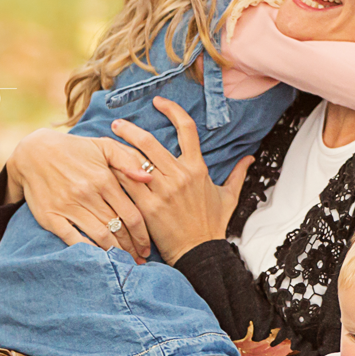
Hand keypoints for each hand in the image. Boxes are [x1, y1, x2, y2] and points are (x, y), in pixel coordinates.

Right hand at [6, 127, 152, 258]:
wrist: (34, 153)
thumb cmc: (75, 149)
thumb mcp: (104, 145)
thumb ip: (129, 159)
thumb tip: (149, 177)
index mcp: (104, 179)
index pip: (132, 214)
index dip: (143, 234)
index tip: (148, 246)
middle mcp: (87, 194)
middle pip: (117, 228)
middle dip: (132, 247)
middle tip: (140, 259)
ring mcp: (68, 206)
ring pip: (99, 235)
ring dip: (114, 252)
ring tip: (125, 261)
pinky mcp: (51, 216)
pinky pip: (73, 238)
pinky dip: (88, 250)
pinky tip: (99, 258)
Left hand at [108, 97, 250, 263]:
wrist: (199, 252)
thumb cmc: (212, 225)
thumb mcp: (230, 196)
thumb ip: (238, 174)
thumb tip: (249, 158)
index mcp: (197, 169)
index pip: (187, 129)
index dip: (172, 110)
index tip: (159, 102)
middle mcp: (179, 176)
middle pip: (150, 142)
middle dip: (130, 129)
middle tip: (117, 124)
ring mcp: (162, 192)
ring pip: (135, 161)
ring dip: (118, 150)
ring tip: (105, 145)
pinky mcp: (148, 208)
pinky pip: (128, 185)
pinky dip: (116, 175)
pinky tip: (106, 170)